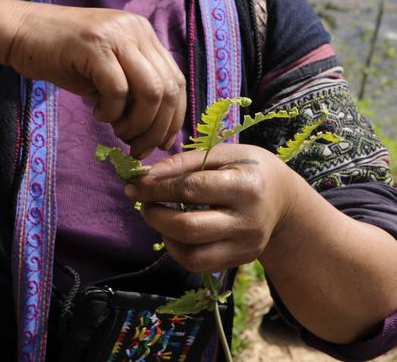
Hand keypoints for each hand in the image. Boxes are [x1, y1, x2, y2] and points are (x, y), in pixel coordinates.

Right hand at [4, 2, 186, 156]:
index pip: (176, 79)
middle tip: (138, 148)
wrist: (20, 31)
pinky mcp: (94, 46)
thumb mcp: (106, 67)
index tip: (162, 142)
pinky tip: (96, 113)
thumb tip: (157, 129)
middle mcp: (136, 30)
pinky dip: (111, 112)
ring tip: (118, 131)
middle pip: (168, 88)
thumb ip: (133, 87)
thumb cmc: (62, 54)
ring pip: (150, 91)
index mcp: (144, 34)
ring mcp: (117, 35)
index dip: (175, 116)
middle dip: (158, 128)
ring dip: (137, 123)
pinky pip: (118, 90)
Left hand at [125, 144, 296, 271]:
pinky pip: (200, 264)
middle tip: (141, 201)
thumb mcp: (222, 153)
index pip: (191, 190)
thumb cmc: (248, 168)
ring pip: (192, 256)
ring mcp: (245, 247)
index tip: (135, 184)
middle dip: (155, 215)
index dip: (157, 187)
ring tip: (157, 216)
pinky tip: (173, 230)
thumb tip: (146, 176)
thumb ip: (184, 163)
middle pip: (189, 228)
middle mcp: (248, 221)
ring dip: (164, 236)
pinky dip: (178, 249)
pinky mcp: (240, 261)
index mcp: (246, 186)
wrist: (283, 198)